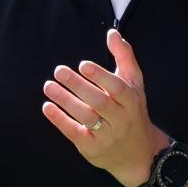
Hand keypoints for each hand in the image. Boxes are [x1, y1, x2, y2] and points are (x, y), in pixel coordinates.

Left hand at [41, 28, 169, 186]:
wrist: (139, 154)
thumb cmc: (132, 111)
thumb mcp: (134, 84)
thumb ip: (124, 56)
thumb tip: (112, 32)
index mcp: (131, 100)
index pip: (117, 87)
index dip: (100, 76)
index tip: (83, 64)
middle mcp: (121, 119)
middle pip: (99, 102)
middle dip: (78, 86)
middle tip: (59, 70)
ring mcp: (107, 136)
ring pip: (86, 117)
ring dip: (65, 101)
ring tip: (49, 86)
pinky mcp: (93, 148)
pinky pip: (75, 133)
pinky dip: (60, 120)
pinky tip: (47, 107)